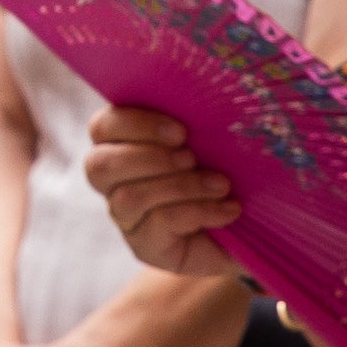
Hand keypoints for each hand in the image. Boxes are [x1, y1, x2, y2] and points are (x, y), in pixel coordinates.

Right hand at [83, 107, 239, 281]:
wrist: (248, 229)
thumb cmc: (225, 174)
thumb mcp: (211, 141)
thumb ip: (195, 120)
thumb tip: (201, 100)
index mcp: (122, 145)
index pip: (102, 127)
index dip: (134, 124)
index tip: (181, 131)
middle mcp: (114, 183)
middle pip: (98, 165)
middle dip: (148, 158)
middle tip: (191, 157)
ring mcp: (126, 218)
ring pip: (128, 197)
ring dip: (180, 186)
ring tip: (220, 184)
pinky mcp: (145, 246)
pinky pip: (159, 223)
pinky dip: (199, 210)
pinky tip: (228, 209)